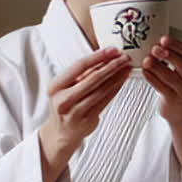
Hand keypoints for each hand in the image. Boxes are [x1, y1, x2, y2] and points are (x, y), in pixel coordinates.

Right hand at [39, 47, 131, 181]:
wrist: (61, 132)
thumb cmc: (64, 104)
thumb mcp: (65, 87)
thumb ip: (82, 74)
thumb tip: (105, 56)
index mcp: (55, 87)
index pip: (79, 66)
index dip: (98, 57)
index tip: (112, 50)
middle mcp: (64, 100)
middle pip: (93, 78)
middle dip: (111, 66)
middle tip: (124, 57)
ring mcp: (76, 112)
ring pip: (101, 90)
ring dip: (117, 76)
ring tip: (126, 67)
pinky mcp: (88, 120)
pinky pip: (105, 100)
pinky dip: (115, 88)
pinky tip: (122, 80)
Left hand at [142, 36, 181, 133]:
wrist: (181, 112)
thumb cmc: (179, 87)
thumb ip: (174, 57)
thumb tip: (156, 42)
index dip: (176, 45)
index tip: (164, 39)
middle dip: (167, 54)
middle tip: (155, 49)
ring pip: (170, 76)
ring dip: (157, 66)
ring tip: (147, 60)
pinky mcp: (172, 100)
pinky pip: (161, 87)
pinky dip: (151, 78)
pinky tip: (144, 72)